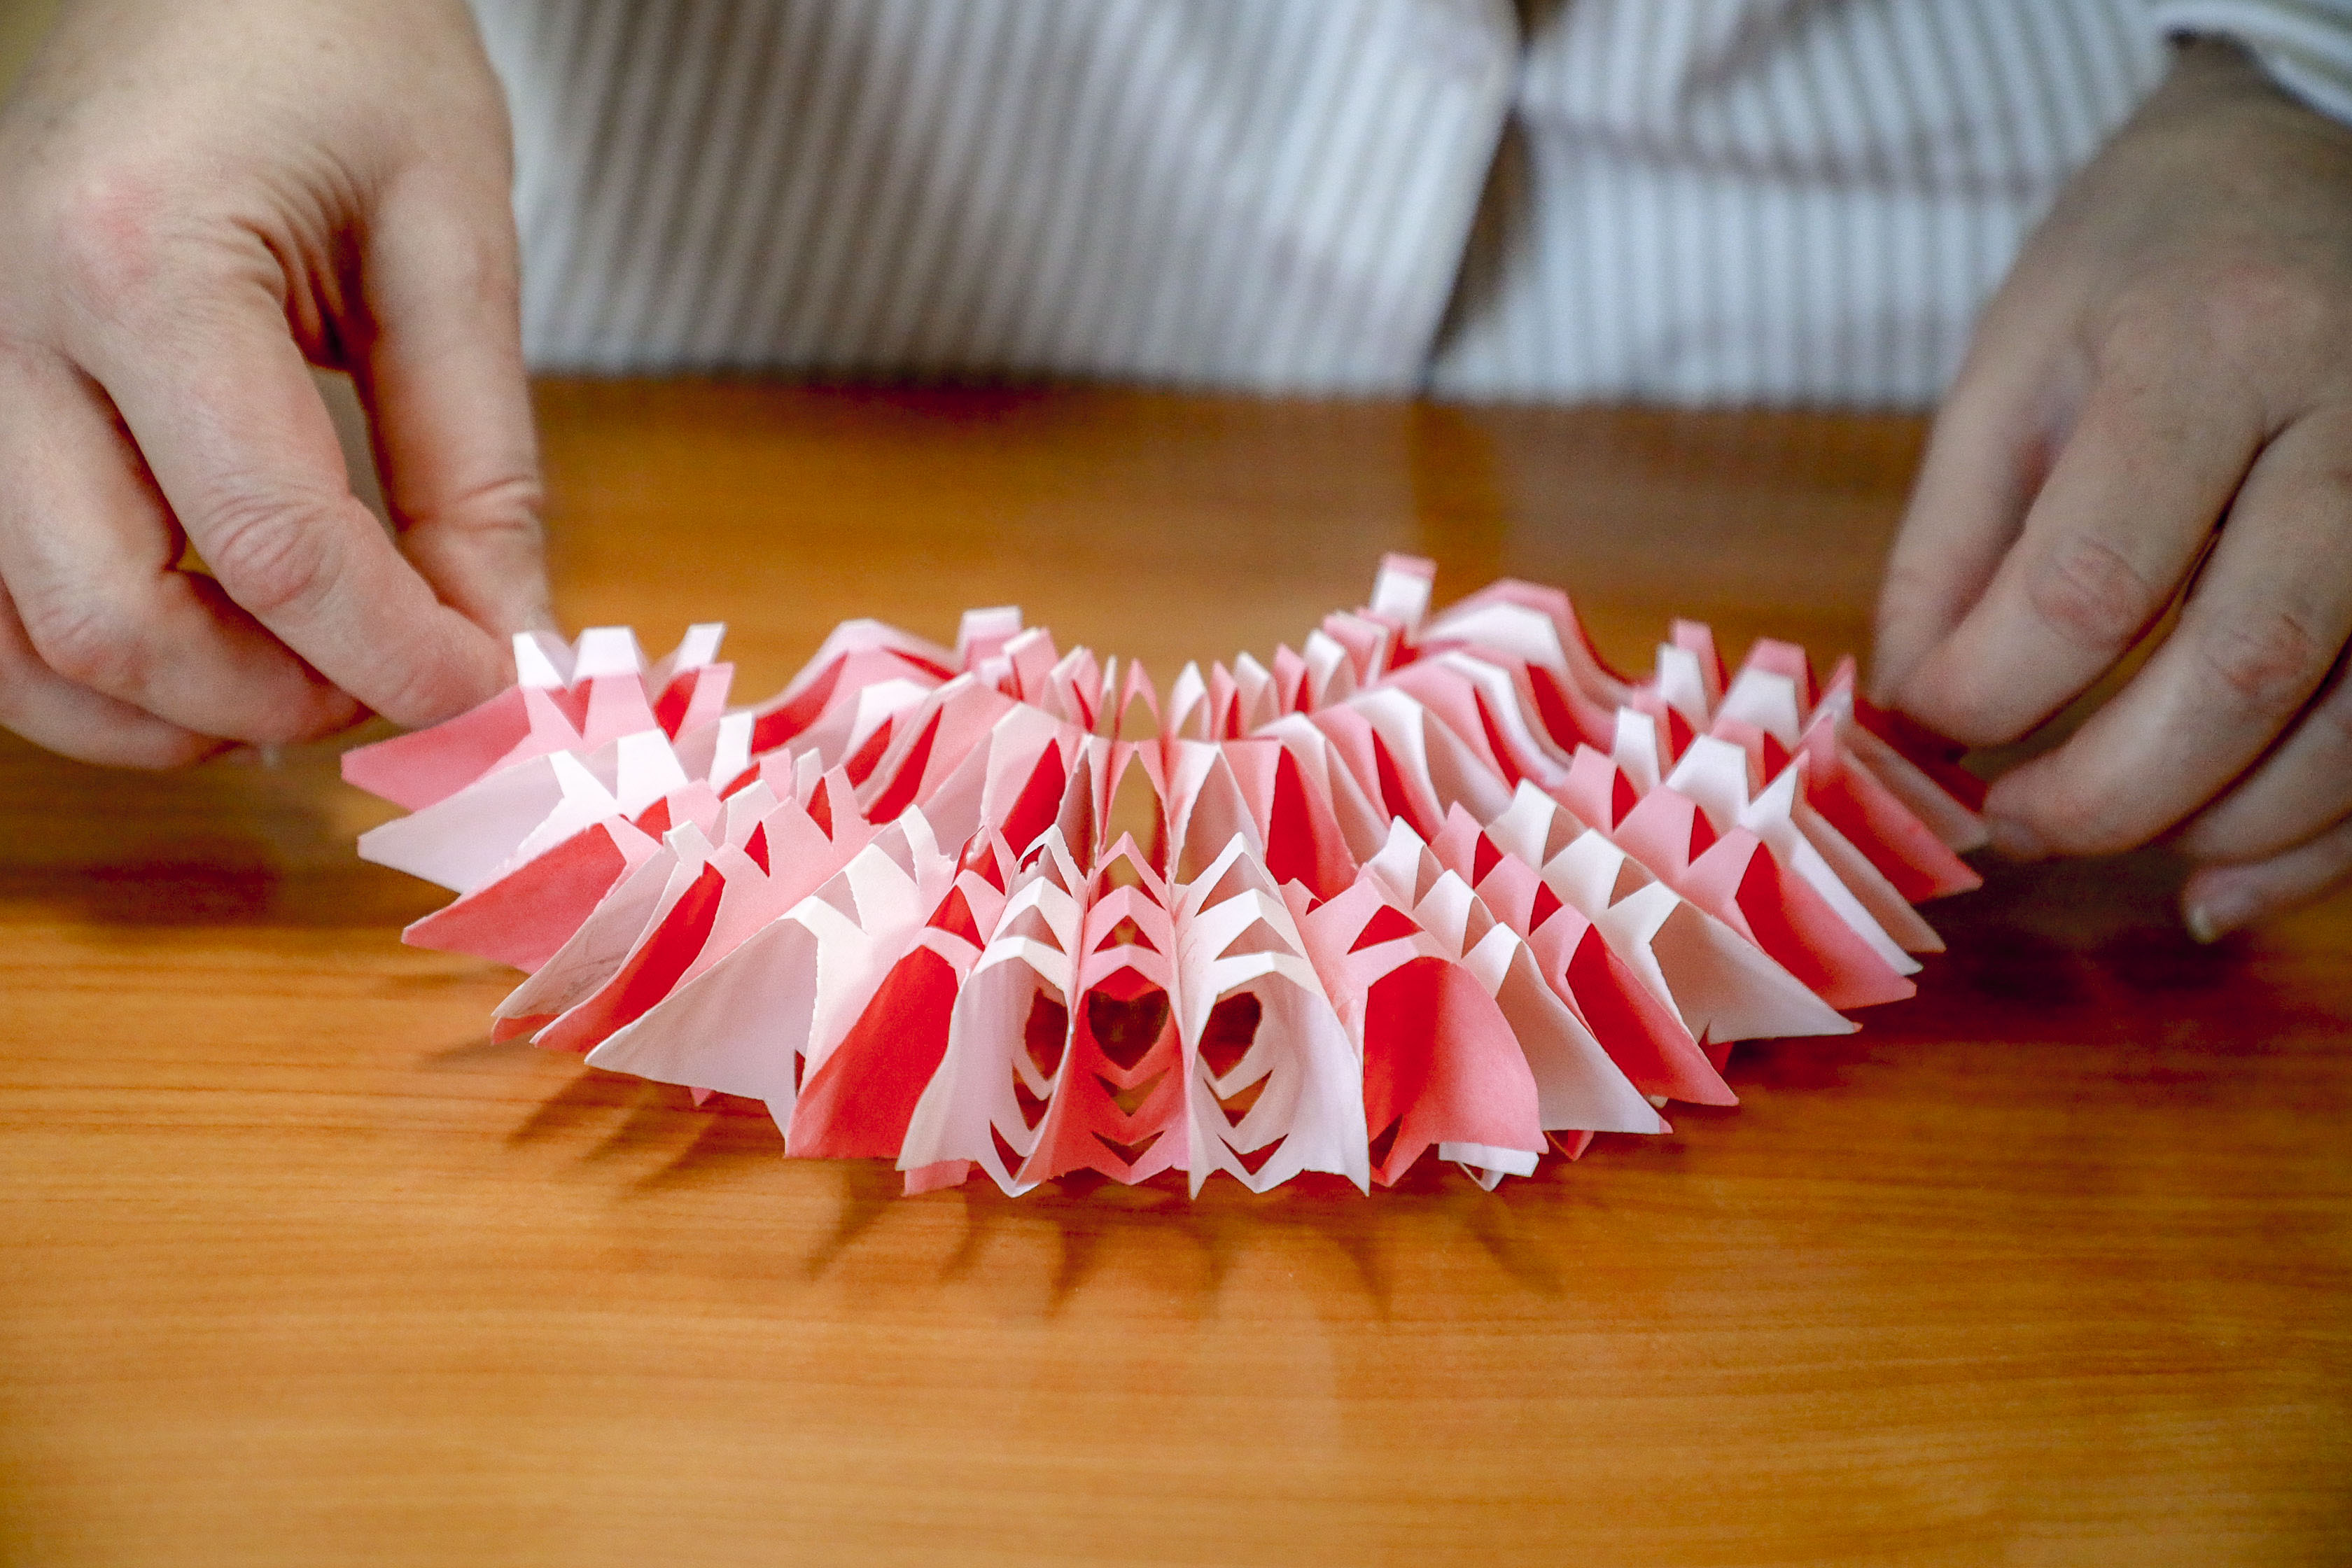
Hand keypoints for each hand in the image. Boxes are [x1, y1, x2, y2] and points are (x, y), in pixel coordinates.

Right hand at [0, 0, 547, 766]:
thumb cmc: (339, 50)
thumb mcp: (450, 239)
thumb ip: (477, 463)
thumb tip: (510, 645)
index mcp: (139, 266)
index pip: (276, 546)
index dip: (402, 655)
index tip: (497, 688)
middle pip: (114, 619)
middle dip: (285, 697)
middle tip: (411, 679)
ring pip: (24, 641)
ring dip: (182, 710)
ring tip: (322, 682)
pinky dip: (104, 669)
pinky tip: (222, 658)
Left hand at [1872, 37, 2351, 940]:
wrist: (2320, 158)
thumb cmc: (2145, 270)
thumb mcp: (2013, 370)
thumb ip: (1954, 547)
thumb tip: (1916, 719)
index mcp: (2209, 347)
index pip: (2092, 581)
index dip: (1993, 695)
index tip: (1931, 731)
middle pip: (2245, 665)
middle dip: (2109, 792)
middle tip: (2014, 827)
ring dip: (2225, 826)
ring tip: (2112, 845)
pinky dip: (2323, 836)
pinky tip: (2228, 882)